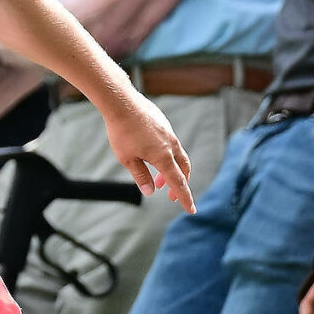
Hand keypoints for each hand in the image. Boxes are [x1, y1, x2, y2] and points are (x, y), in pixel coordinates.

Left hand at [101, 90, 193, 212]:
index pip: (179, 183)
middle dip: (180, 184)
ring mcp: (169, 133)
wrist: (122, 102)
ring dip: (172, 170)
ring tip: (159, 179)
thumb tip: (151, 191)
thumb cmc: (122, 131)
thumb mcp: (128, 159)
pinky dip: (167, 156)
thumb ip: (141, 176)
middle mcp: (171, 145)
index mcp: (163, 157)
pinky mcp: (164, 125)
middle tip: (170, 196)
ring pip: (178, 156)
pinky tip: (153, 156)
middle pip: (184, 169)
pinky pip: (171, 144)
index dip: (186, 198)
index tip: (192, 210)